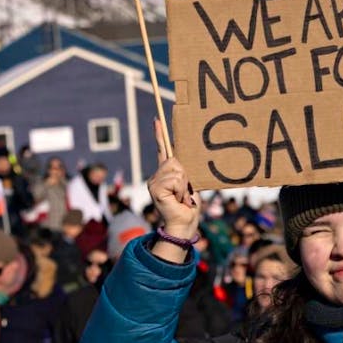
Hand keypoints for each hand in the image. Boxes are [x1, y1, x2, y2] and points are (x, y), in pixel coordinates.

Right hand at [146, 119, 198, 239]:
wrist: (185, 223)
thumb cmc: (189, 204)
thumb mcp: (188, 183)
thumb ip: (184, 170)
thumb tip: (182, 159)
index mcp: (165, 173)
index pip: (162, 149)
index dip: (160, 134)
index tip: (158, 119)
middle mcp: (156, 175)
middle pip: (174, 160)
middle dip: (185, 175)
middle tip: (185, 191)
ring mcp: (154, 182)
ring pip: (176, 170)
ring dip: (184, 184)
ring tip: (182, 196)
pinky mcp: (155, 188)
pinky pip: (175, 179)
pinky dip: (181, 189)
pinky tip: (178, 199)